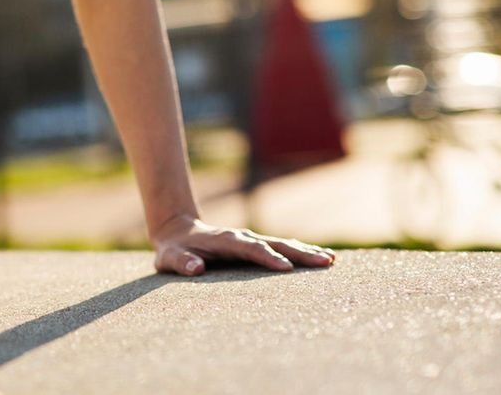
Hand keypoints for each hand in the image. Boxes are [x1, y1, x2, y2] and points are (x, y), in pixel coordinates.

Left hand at [149, 213, 336, 276]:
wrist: (177, 231)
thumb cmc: (173, 250)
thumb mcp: (169, 257)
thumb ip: (181, 262)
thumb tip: (196, 268)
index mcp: (224, 240)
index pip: (249, 249)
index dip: (267, 257)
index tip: (286, 269)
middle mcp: (242, 237)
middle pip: (274, 243)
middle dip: (299, 253)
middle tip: (325, 262)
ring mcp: (251, 240)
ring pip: (282, 244)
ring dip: (306, 252)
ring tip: (331, 260)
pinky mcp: (256, 245)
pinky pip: (282, 247)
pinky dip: (300, 252)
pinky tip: (321, 258)